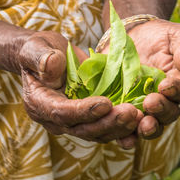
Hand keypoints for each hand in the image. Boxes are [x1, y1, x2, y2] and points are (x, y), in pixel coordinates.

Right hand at [19, 31, 139, 142]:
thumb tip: (51, 65)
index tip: (106, 103)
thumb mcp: (37, 47)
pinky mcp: (91, 118)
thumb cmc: (41, 50)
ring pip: (99, 132)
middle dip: (108, 122)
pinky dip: (125, 126)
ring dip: (120, 127)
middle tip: (131, 113)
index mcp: (40, 104)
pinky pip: (108, 127)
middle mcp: (57, 120)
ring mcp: (76, 121)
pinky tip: (142, 118)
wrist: (48, 57)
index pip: (61, 113)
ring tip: (140, 116)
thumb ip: (41, 56)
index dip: (84, 110)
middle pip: (84, 129)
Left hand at [120, 19, 179, 142]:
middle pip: (169, 113)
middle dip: (161, 110)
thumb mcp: (177, 33)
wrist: (134, 36)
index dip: (176, 89)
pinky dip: (127, 137)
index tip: (165, 85)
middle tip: (150, 103)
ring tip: (141, 125)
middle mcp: (168, 100)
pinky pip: (128, 130)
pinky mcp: (126, 111)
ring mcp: (146, 108)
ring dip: (147, 129)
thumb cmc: (161, 35)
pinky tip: (122, 139)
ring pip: (152, 126)